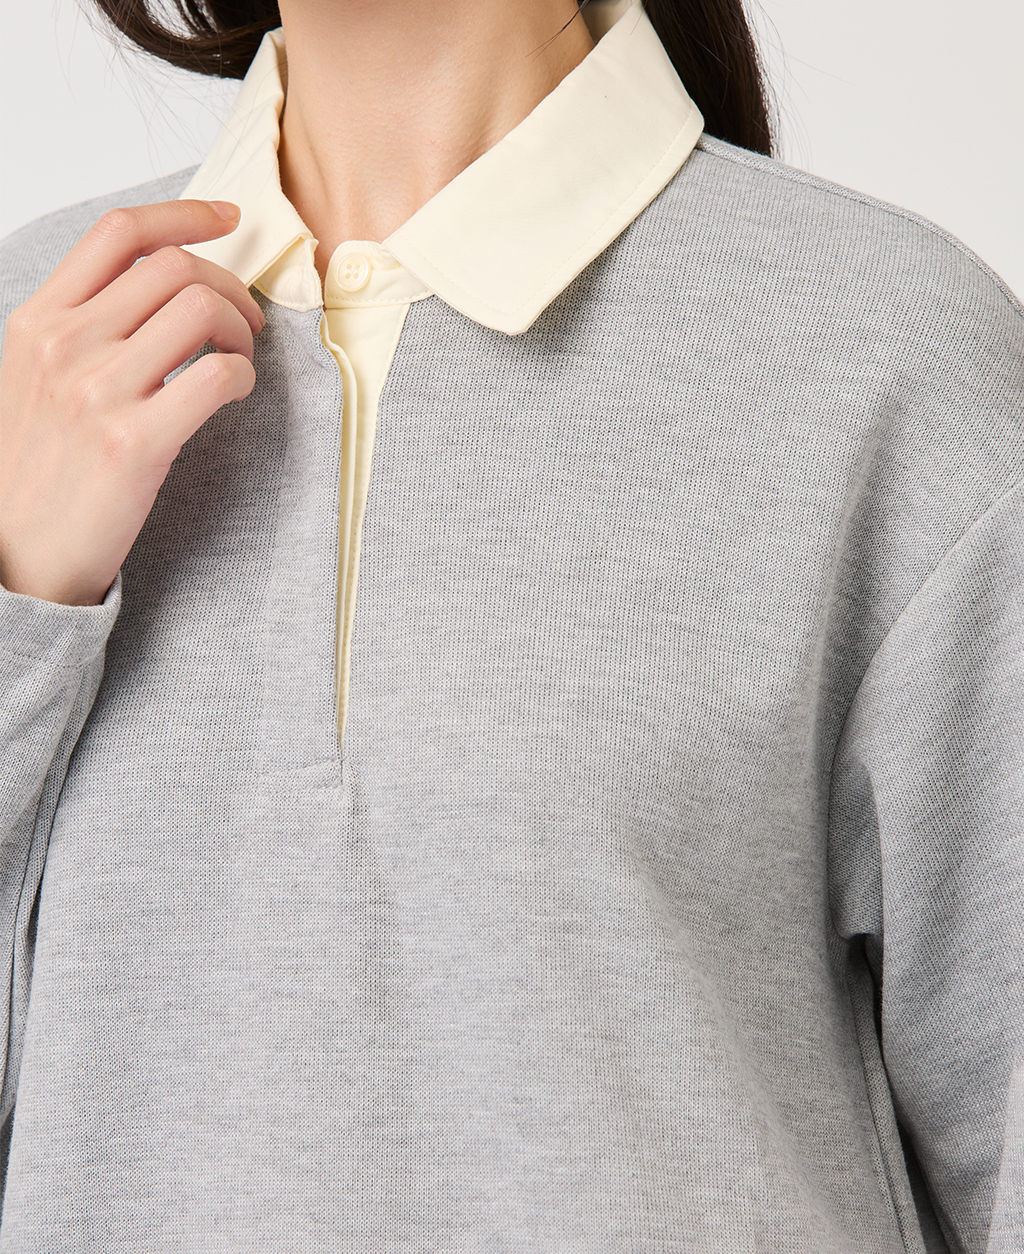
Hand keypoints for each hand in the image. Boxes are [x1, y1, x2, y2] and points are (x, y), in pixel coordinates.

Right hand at [0, 198, 264, 605]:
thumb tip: (157, 285)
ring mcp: (98, 391)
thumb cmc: (38, 468)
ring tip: (239, 357)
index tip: (228, 217)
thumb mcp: (33, 376)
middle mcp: (65, 344)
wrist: (19, 553)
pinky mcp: (134, 441)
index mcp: (38, 320)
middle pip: (175, 268)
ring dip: (241, 329)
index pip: (118, 234)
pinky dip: (242, 375)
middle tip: (246, 321)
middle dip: (230, 285)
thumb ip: (81, 325)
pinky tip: (233, 393)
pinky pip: (216, 374)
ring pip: (200, 310)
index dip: (184, 214)